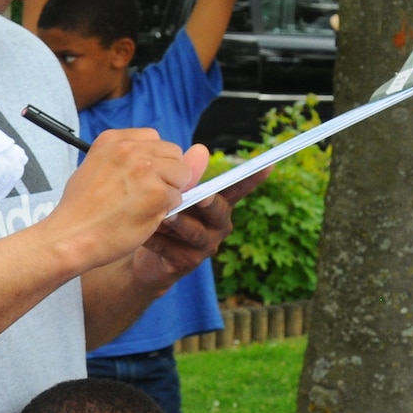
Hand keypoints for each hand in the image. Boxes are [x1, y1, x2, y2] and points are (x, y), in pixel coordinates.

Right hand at [47, 128, 209, 275]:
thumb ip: (141, 157)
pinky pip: (179, 199)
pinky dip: (165, 212)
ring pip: (181, 175)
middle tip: (138, 197)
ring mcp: (145, 169)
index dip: (152, 162)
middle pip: (173, 154)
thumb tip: (202, 151)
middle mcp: (130, 148)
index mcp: (113, 139)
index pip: (154, 139)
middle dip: (165, 176)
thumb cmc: (82, 210)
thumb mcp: (102, 169)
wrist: (69, 237)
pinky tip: (141, 218)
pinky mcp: (157, 193)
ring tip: (138, 207)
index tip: (135, 180)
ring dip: (168, 193)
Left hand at [125, 171, 257, 291]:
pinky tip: (144, 233)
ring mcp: (204, 247)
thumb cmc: (166, 216)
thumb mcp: (175, 194)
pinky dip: (156, 239)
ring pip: (194, 232)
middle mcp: (218, 226)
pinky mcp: (185, 264)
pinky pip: (171, 249)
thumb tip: (200, 148)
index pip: (237, 189)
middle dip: (209, 203)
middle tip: (201, 196)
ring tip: (165, 215)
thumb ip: (188, 176)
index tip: (268, 164)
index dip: (252, 179)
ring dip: (179, 222)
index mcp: (219, 205)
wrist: (145, 255)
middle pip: (218, 212)